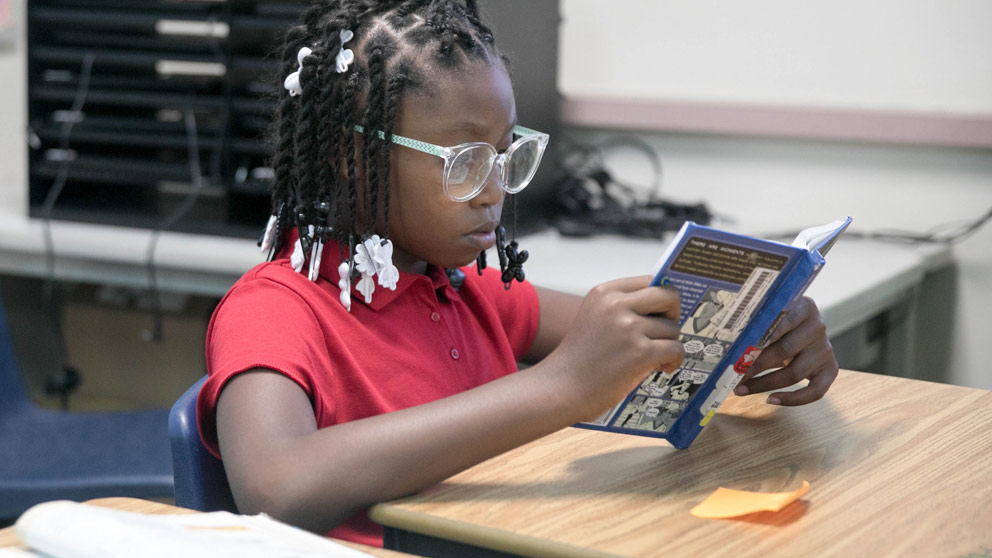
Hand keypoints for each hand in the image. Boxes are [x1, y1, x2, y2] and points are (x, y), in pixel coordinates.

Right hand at [546, 276, 683, 419]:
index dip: (661, 299)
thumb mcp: (595, 318)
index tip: (662, 315)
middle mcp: (616, 304)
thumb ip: (624, 308)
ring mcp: (628, 327)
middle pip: (669, 296)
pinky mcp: (639, 352)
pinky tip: (661, 368)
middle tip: (664, 334)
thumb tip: (667, 308)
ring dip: (669, 345)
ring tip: (654, 359)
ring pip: (673, 328)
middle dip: (673, 315)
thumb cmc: (580, 359)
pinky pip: (675, 349)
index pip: (650, 280)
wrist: (560, 388)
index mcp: (604, 292)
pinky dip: (673, 361)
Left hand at [734, 296, 837, 405]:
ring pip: (795, 373)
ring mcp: (825, 348)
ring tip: (741, 389)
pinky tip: (771, 400)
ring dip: (764, 384)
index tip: (738, 351)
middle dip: (755, 365)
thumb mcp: (772, 317)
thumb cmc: (780, 321)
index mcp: (804, 307)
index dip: (760, 338)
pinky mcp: (830, 367)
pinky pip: (816, 391)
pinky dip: (792, 399)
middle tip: (733, 374)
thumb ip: (758, 326)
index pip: (781, 322)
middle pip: (784, 350)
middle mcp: (818, 326)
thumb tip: (729, 349)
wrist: (803, 325)